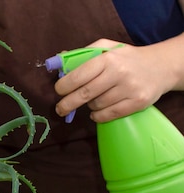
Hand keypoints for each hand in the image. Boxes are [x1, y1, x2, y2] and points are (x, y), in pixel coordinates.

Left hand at [54, 38, 178, 122]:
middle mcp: (119, 73)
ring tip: (94, 99)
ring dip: (89, 105)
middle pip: (84, 94)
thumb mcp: (107, 48)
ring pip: (96, 105)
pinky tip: (98, 111)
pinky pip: (108, 115)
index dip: (63, 86)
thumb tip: (59, 61)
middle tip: (60, 109)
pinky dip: (98, 116)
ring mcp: (130, 89)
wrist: (162, 66)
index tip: (59, 91)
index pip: (78, 76)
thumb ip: (83, 53)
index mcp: (108, 59)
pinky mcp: (138, 103)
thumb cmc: (127, 58)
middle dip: (67, 104)